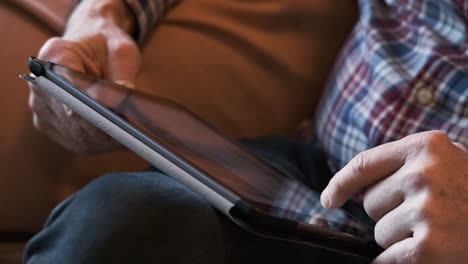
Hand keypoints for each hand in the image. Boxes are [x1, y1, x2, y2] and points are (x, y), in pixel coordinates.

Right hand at [29, 0, 139, 154]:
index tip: (112, 116)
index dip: (91, 105)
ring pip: (78, 136)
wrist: (92, 49)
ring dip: (108, 140)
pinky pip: (80, 143)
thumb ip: (121, 77)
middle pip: (73, 117)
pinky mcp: (54, 127)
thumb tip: (120, 106)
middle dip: (105, 127)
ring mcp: (44, 109)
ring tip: (135, 140)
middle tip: (134, 134)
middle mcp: (41, 84)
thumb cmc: (108, 47)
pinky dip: (105, 144)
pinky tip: (126, 142)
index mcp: (55, 55)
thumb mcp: (121, 52)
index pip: (70, 85)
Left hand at [321, 131, 467, 262]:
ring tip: (439, 231)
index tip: (329, 199)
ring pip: (379, 233)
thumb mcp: (447, 162)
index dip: (340, 184)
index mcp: (424, 146)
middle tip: (430, 215)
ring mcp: (428, 209)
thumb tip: (352, 191)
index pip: (363, 164)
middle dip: (391, 214)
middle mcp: (424, 173)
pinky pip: (387, 258)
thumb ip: (405, 165)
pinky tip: (424, 253)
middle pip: (371, 204)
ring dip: (401, 238)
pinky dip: (395, 262)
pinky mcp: (432, 246)